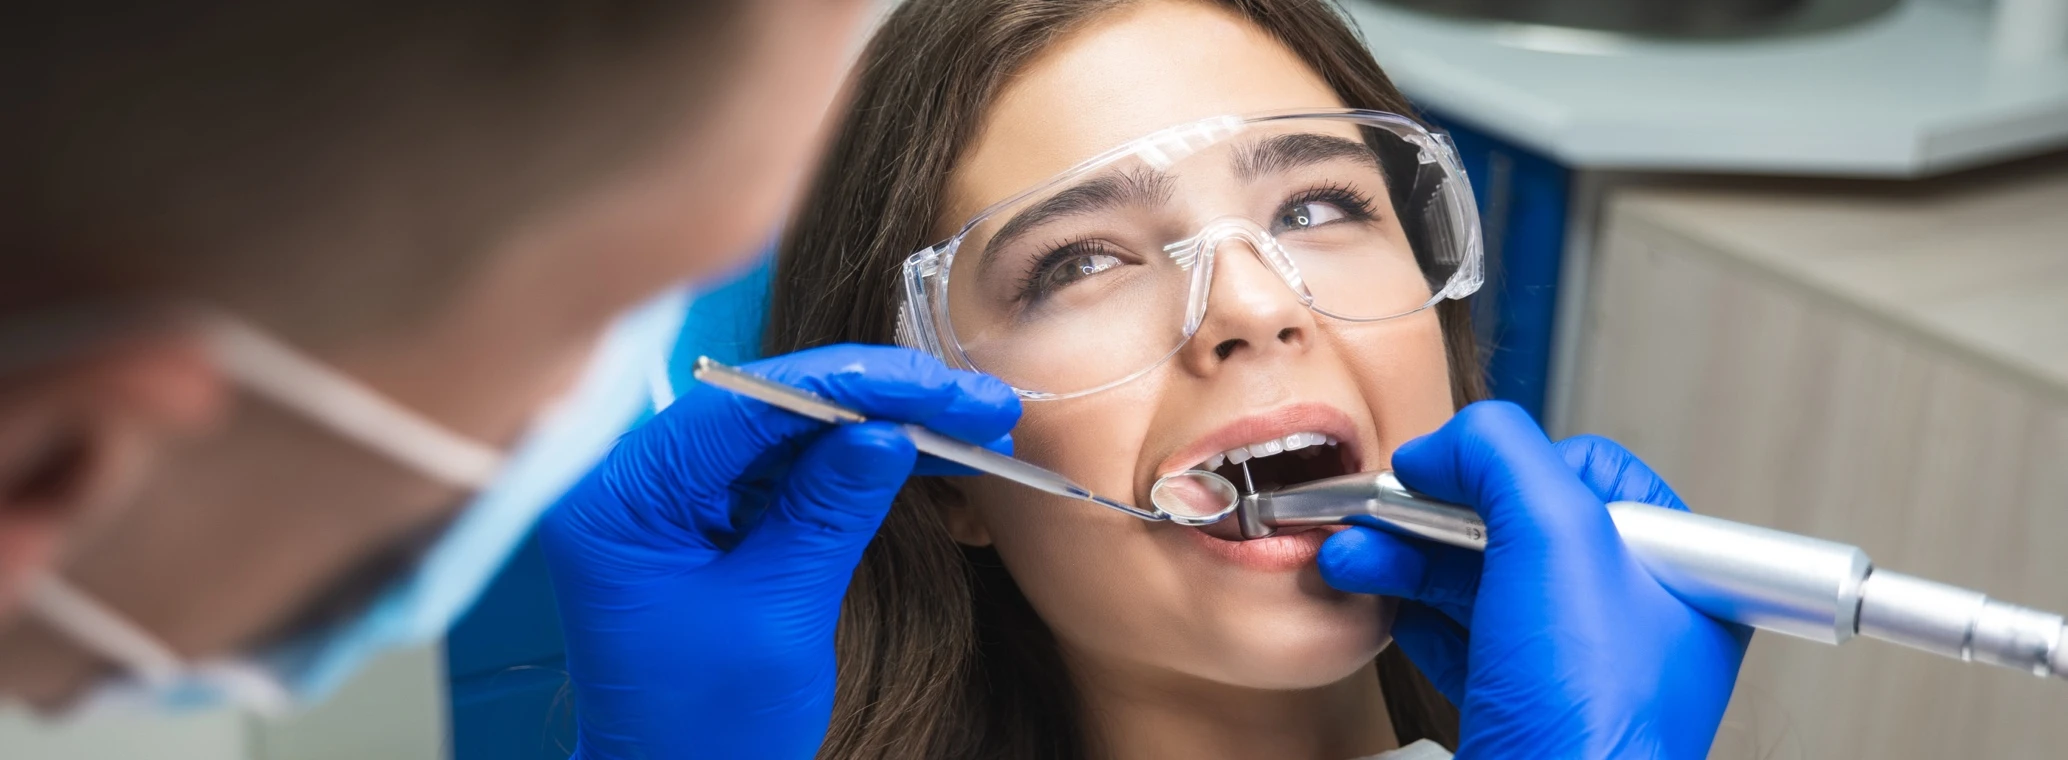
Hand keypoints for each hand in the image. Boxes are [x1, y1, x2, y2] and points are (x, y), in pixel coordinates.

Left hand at [538, 345, 1018, 759]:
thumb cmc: (705, 728)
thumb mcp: (776, 617)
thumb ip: (827, 513)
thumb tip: (886, 429)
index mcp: (621, 497)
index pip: (744, 405)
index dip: (852, 385)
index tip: (937, 386)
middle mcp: (638, 481)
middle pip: (772, 406)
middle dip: (879, 401)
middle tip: (975, 405)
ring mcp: (676, 496)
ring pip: (793, 431)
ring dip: (883, 426)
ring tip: (973, 431)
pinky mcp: (712, 517)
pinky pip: (792, 469)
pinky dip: (860, 463)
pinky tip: (929, 456)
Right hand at [1318, 401, 1748, 758]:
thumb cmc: (1587, 717)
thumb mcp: (1557, 537)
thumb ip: (1503, 455)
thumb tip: (1447, 444)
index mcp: (1675, 569)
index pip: (1587, 470)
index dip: (1505, 465)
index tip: (1441, 473)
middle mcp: (1630, 615)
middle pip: (1515, 523)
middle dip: (1431, 513)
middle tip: (1377, 511)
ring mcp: (1573, 664)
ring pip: (1477, 578)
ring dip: (1403, 556)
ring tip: (1354, 556)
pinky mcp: (1520, 703)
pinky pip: (1458, 635)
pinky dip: (1409, 611)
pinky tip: (1378, 600)